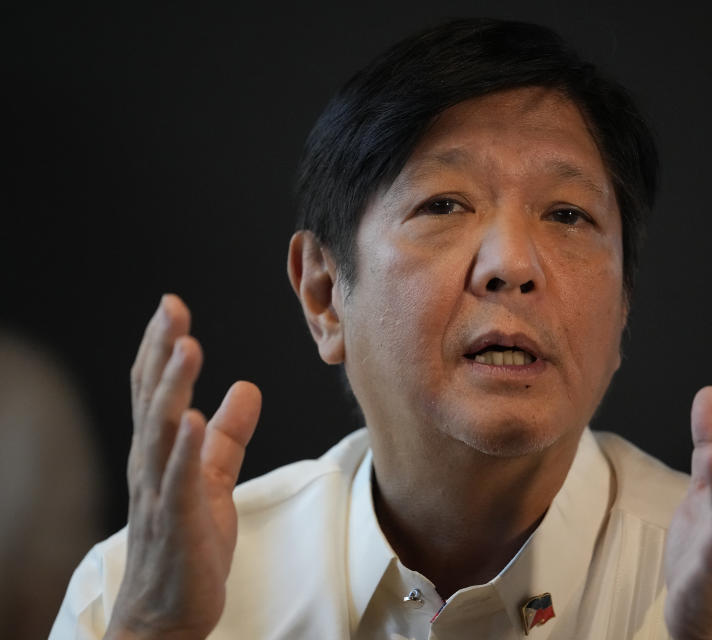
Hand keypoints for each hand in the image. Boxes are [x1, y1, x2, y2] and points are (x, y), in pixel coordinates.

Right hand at [106, 295, 261, 639]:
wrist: (167, 614)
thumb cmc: (187, 545)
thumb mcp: (213, 478)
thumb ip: (229, 435)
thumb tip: (247, 387)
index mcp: (159, 453)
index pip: (154, 390)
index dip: (161, 348)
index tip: (172, 306)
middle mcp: (151, 467)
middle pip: (152, 399)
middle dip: (162, 352)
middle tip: (172, 308)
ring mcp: (161, 494)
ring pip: (160, 432)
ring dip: (172, 388)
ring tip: (187, 347)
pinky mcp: (178, 523)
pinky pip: (178, 482)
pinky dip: (182, 450)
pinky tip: (191, 420)